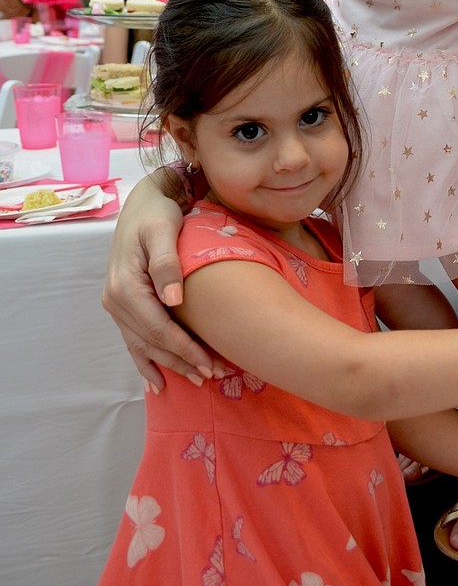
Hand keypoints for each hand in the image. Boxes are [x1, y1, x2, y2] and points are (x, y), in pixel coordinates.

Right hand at [102, 172, 215, 389]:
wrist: (143, 202)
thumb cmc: (157, 213)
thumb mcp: (163, 229)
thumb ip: (167, 264)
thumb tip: (173, 300)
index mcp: (125, 286)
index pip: (158, 328)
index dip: (184, 349)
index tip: (210, 363)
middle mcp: (115, 300)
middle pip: (151, 342)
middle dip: (182, 361)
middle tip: (213, 375)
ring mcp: (116, 305)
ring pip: (143, 345)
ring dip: (168, 365)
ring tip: (195, 379)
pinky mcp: (122, 304)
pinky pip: (132, 340)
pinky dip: (144, 362)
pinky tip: (155, 382)